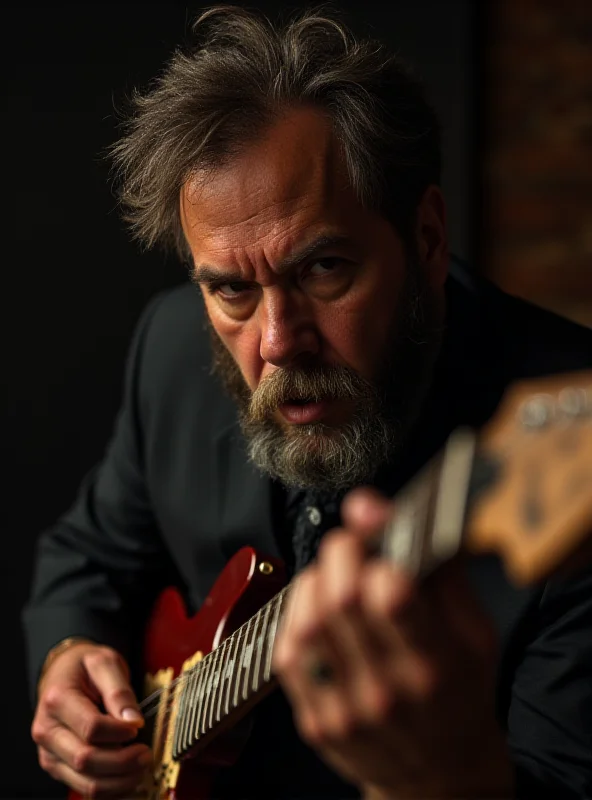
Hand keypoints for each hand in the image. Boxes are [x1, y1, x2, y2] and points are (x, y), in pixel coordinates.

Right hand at [32, 642, 151, 798]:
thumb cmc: (83, 666)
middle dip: (122, 762)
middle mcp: (47, 731)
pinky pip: (83, 788)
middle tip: (146, 753)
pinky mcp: (58, 766)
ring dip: (118, 782)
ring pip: (84, 782)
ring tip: (140, 767)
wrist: (63, 672)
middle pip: (85, 760)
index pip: (90, 728)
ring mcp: (50, 753)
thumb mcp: (104, 663)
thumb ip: (119, 691)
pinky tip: (128, 780)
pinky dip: (110, 790)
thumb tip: (133, 721)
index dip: (119, 732)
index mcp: (57, 700)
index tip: (137, 726)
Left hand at [273, 488, 514, 798]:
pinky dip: (297, 615)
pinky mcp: (316, 722)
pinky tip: (319, 611)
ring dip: (316, 580)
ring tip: (337, 578)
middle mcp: (389, 690)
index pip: (391, 594)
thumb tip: (378, 507)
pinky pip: (287, 651)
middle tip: (354, 545)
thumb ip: (436, 567)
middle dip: (341, 551)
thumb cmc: (460, 693)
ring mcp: (347, 710)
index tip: (380, 533)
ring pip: (307, 619)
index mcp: (436, 663)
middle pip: (341, 598)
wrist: (440, 776)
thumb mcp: (475, 630)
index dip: (375, 548)